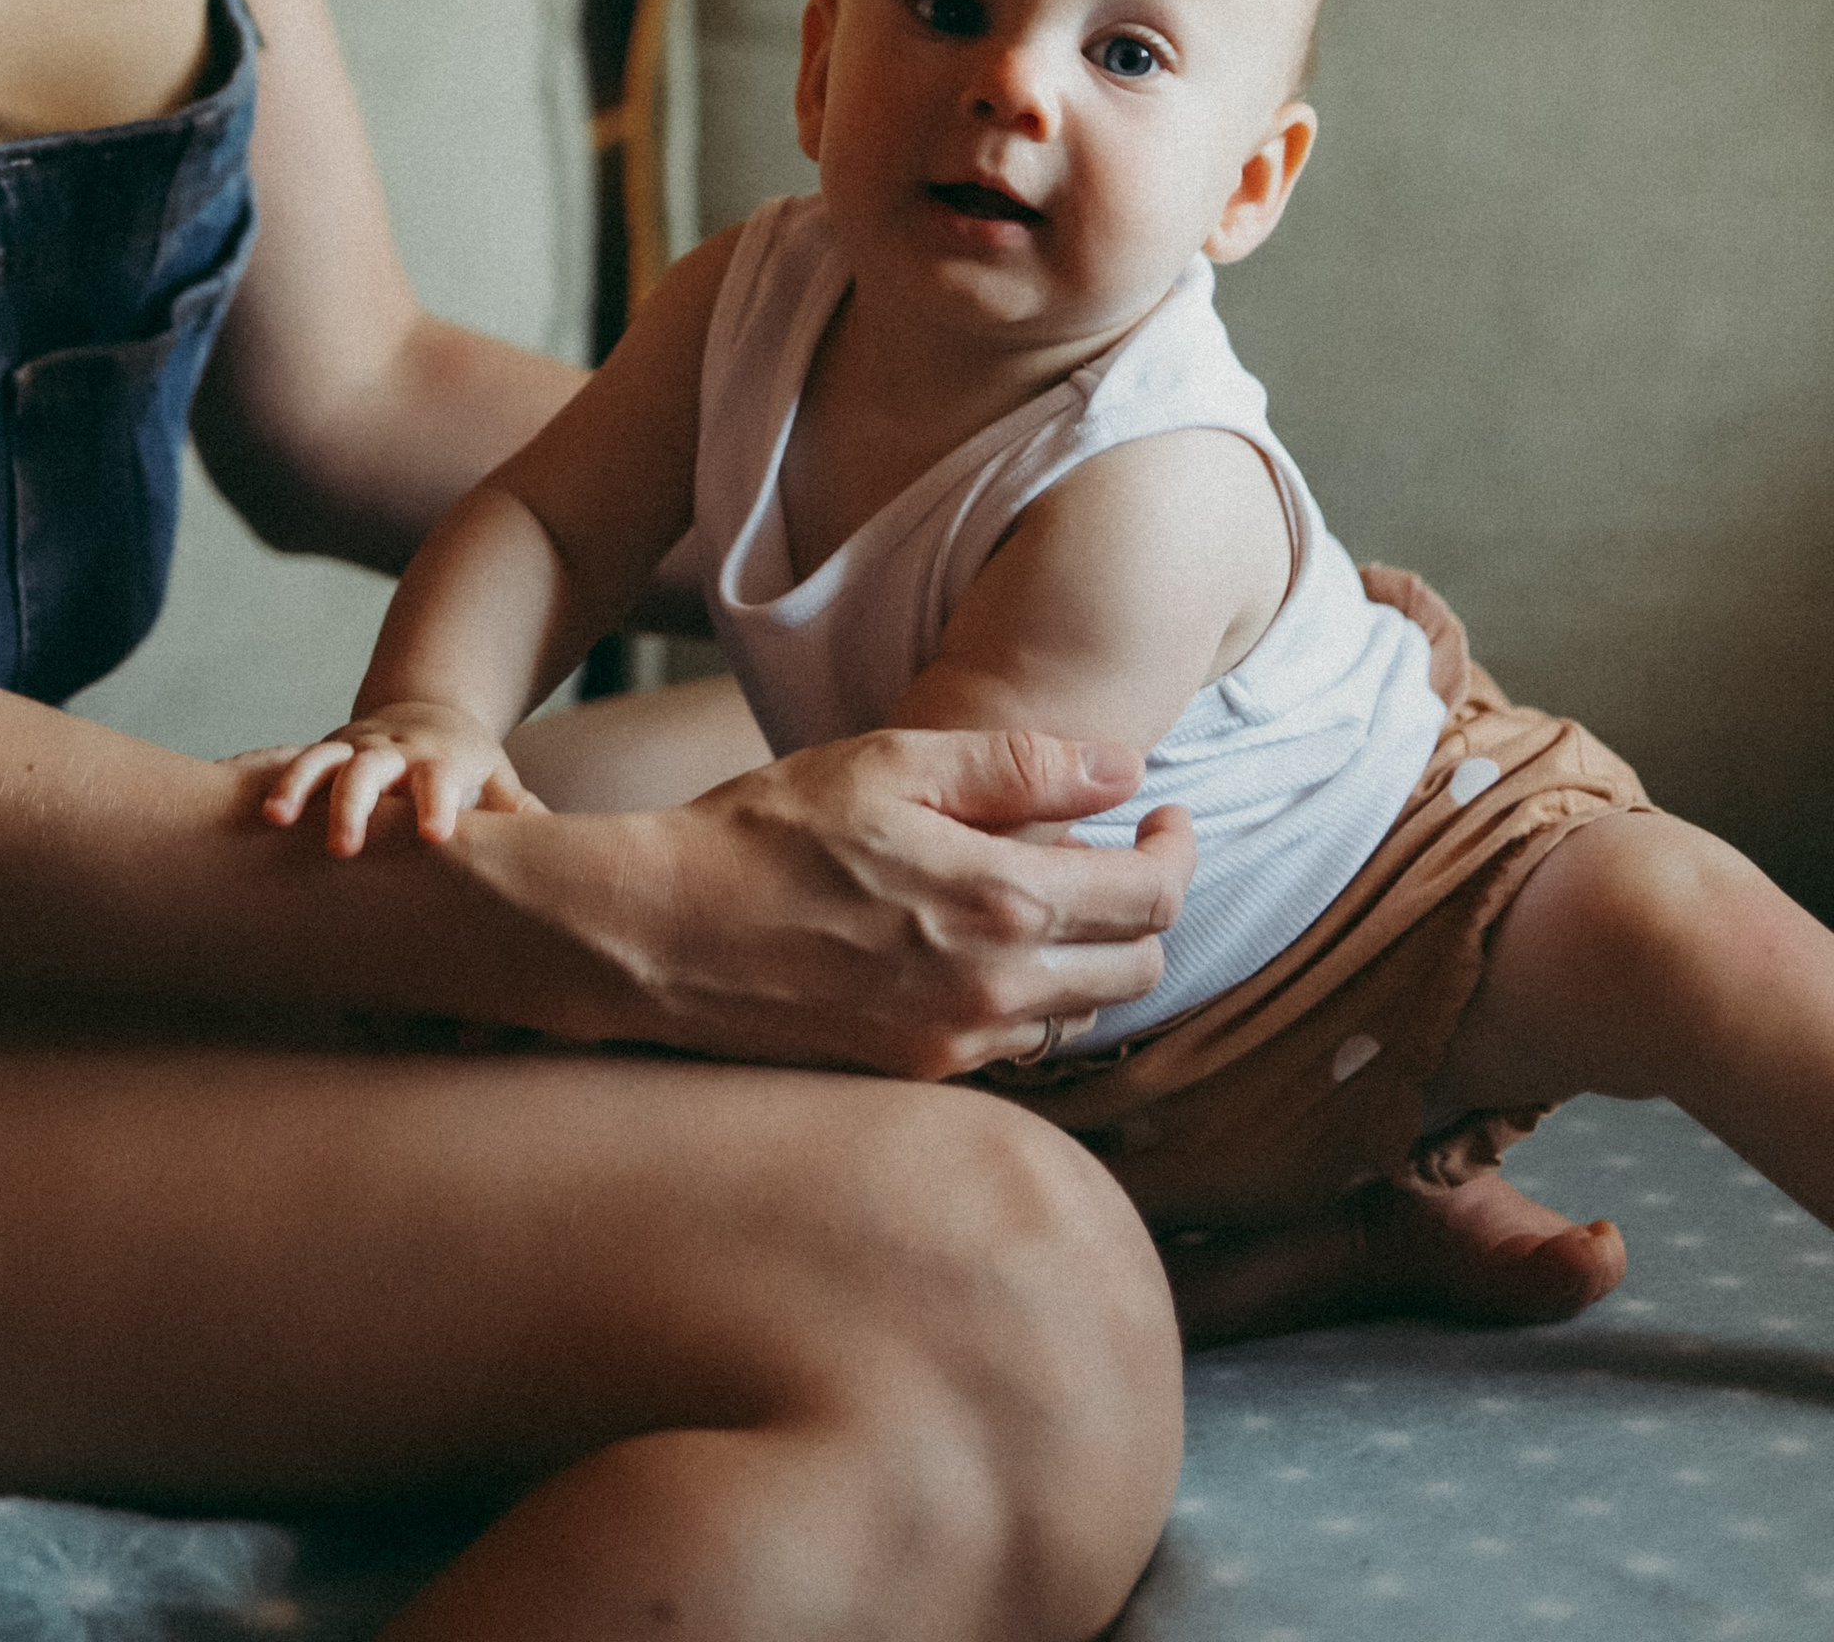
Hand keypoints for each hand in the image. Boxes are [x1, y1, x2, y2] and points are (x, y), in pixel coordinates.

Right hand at [261, 701, 545, 856]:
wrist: (428, 714)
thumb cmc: (469, 770)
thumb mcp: (499, 784)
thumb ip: (521, 816)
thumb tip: (560, 856)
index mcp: (442, 760)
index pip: (442, 783)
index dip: (437, 805)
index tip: (434, 836)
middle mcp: (394, 752)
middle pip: (371, 771)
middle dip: (355, 806)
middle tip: (343, 848)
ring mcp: (355, 749)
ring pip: (322, 760)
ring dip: (298, 787)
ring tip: (275, 820)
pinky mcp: (326, 753)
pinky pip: (291, 762)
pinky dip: (266, 779)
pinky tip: (241, 803)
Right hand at [616, 727, 1194, 1078]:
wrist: (660, 934)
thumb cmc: (768, 830)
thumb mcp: (891, 762)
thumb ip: (1019, 767)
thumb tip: (1125, 770)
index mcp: (999, 902)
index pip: (1150, 899)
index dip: (1177, 852)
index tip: (1164, 815)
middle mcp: (993, 992)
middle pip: (1137, 970)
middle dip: (1149, 908)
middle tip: (1123, 852)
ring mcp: (954, 1046)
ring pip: (1082, 1018)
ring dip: (1094, 960)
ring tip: (1055, 897)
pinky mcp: (916, 1075)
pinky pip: (1017, 1048)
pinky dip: (1033, 1000)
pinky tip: (988, 950)